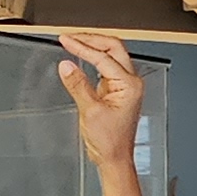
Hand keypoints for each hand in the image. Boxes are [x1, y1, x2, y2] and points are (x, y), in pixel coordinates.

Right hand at [54, 31, 146, 169]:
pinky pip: (106, 66)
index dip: (82, 47)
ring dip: (93, 47)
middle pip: (113, 47)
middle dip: (91, 39)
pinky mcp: (117, 89)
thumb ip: (78, 85)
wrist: (114, 158)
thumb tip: (67, 65)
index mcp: (129, 85)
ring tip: (73, 42)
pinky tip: (81, 57)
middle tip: (70, 37)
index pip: (103, 58)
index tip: (66, 40)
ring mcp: (125, 85)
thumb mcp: (90, 112)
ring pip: (112, 54)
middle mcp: (131, 82)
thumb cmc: (110, 141)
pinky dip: (93, 58)